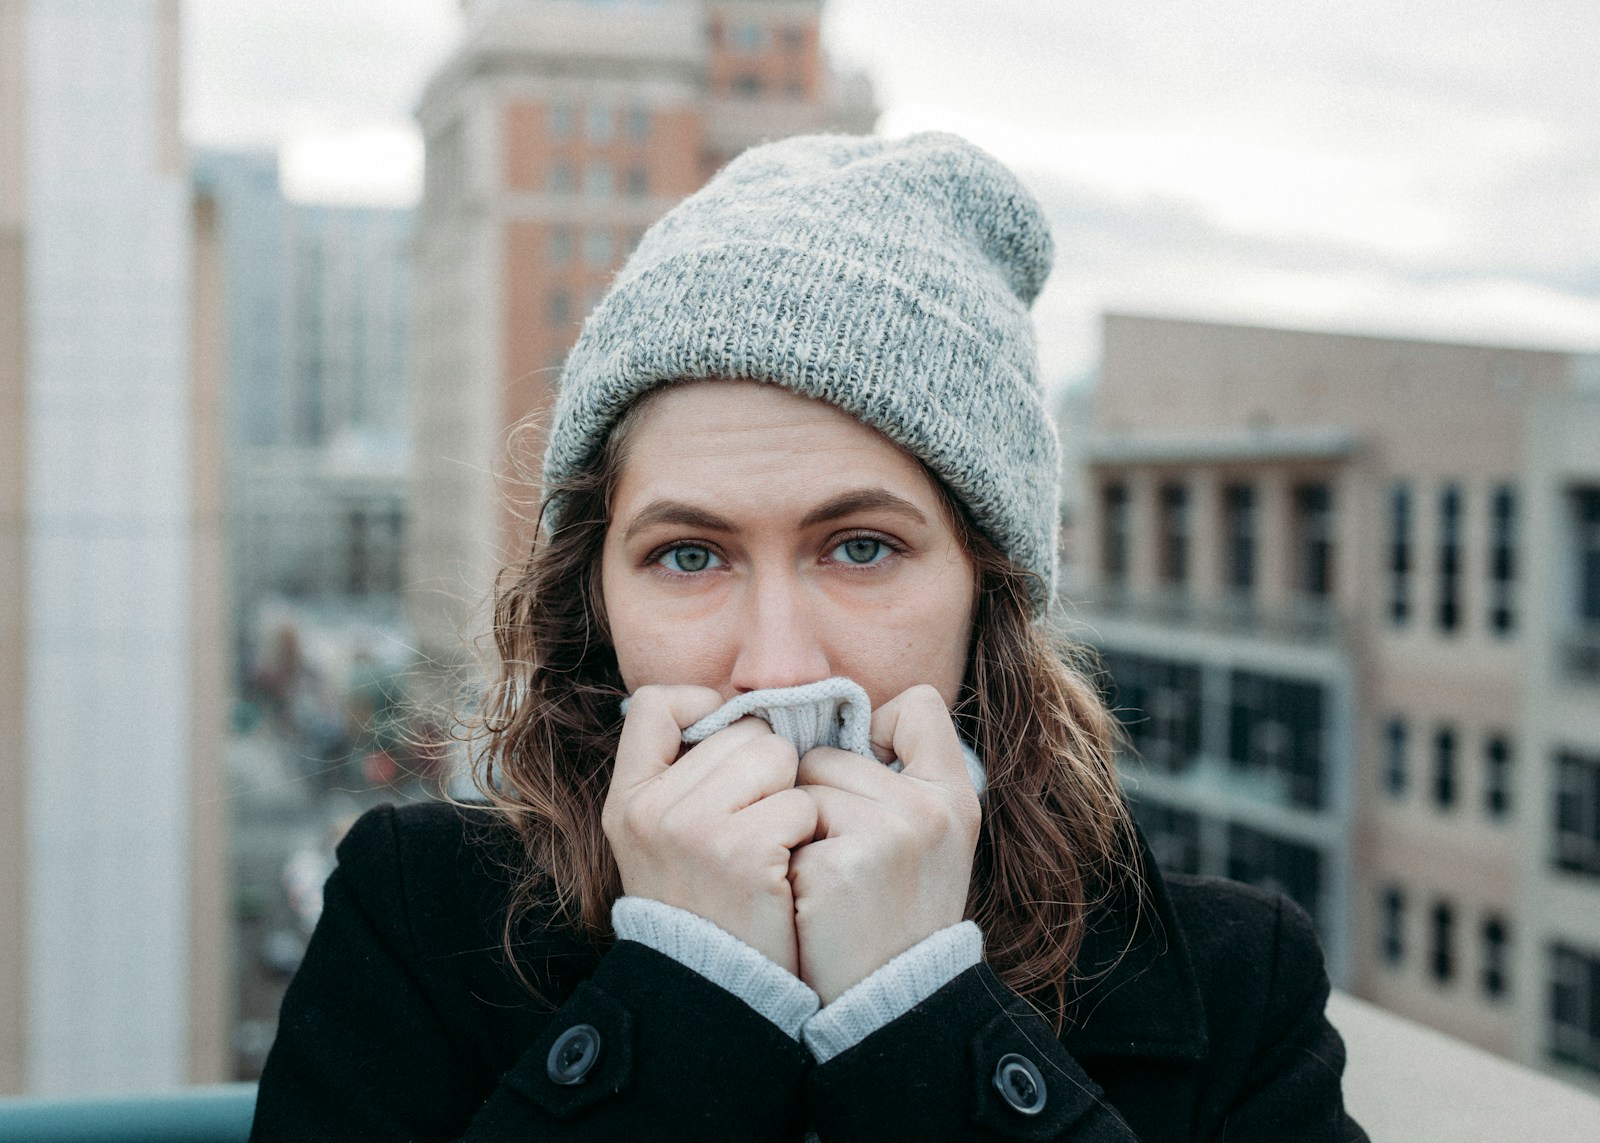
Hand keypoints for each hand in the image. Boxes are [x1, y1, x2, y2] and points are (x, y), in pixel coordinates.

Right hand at [602, 685, 818, 974]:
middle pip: (743, 730)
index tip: (729, 750)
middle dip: (767, 769)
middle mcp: (652, 807)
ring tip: (772, 845)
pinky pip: (802, 802)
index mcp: (628, 798)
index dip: (703, 709)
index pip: (657, 704)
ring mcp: (694, 828)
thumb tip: (743, 710)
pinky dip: (808, 833)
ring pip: (779, 757)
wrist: (718, 991)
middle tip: (757, 824)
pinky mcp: (743, 851)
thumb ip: (686, 776)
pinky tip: (787, 869)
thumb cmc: (706, 905)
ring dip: (792, 797)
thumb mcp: (663, 839)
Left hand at [788, 685, 981, 1002]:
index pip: (916, 705)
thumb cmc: (894, 912)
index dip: (877, 733)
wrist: (887, 1003)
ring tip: (824, 880)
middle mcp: (930, 806)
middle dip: (817, 796)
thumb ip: (898, 774)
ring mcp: (889, 832)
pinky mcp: (842, 863)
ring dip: (794, 828)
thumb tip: (828, 717)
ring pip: (800, 785)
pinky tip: (809, 900)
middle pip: (830, 751)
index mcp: (956, 793)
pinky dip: (784, 860)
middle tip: (841, 859)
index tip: (866, 785)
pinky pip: (783, 824)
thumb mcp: (927, 838)